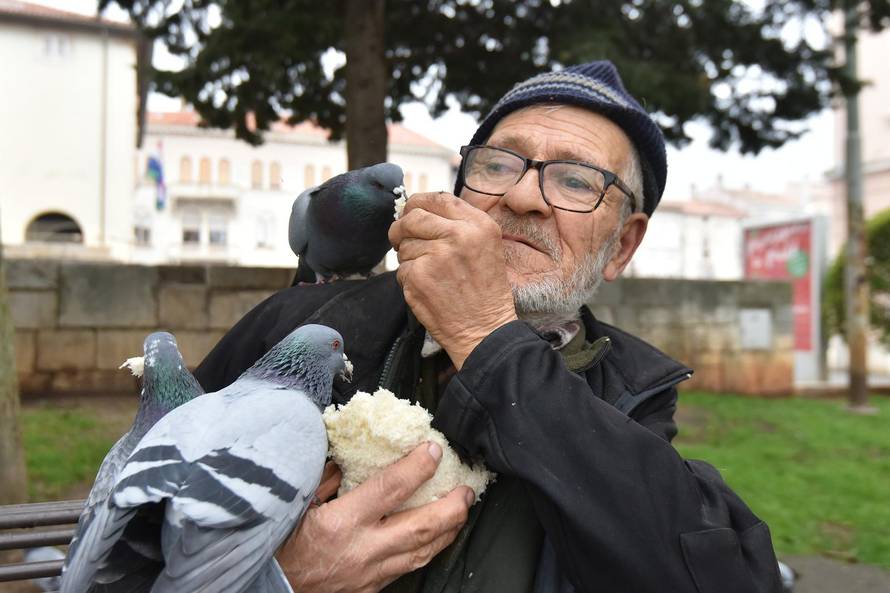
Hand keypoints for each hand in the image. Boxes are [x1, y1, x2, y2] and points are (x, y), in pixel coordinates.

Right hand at [276, 443, 473, 592]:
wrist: (270, 586)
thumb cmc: (280, 543)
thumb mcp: (299, 501)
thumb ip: (329, 477)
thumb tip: (352, 455)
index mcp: (341, 522)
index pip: (391, 488)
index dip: (417, 467)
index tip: (433, 450)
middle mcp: (362, 549)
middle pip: (422, 527)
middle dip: (452, 506)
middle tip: (466, 489)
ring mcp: (370, 573)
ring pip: (423, 552)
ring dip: (448, 529)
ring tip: (461, 510)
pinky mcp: (371, 588)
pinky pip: (408, 568)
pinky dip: (428, 549)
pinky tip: (436, 538)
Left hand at [388, 192, 517, 368]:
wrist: (485, 329)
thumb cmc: (485, 291)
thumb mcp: (486, 246)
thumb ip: (459, 225)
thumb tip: (419, 210)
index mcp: (478, 225)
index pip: (437, 198)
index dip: (418, 204)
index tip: (411, 212)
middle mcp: (458, 236)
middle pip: (413, 217)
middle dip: (401, 228)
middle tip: (400, 239)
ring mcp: (436, 256)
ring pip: (404, 245)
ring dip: (408, 258)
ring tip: (430, 274)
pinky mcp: (418, 277)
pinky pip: (400, 268)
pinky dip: (408, 279)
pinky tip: (427, 288)